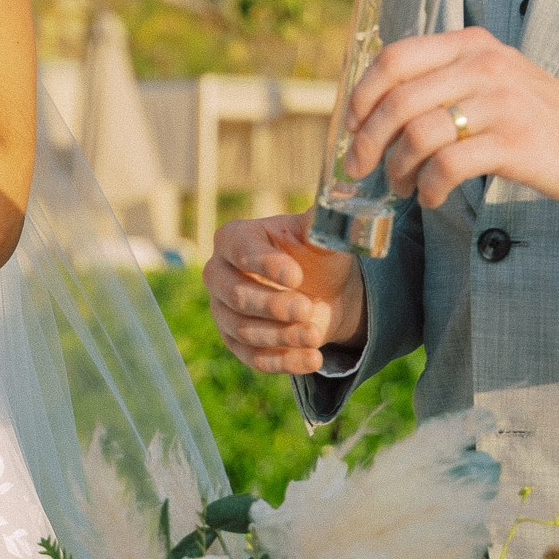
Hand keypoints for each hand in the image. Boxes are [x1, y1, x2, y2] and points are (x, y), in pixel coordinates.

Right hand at [206, 210, 365, 376]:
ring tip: (315, 334)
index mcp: (234, 239)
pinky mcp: (237, 343)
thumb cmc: (316, 255)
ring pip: (244, 330)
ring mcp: (223, 312)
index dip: (265, 264)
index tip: (296, 275)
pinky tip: (312, 358)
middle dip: (272, 305)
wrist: (324, 292)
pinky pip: (254, 358)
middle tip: (307, 308)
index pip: (239, 250)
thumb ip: (323, 220)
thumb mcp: (320, 235)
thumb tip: (339, 197)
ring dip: (282, 335)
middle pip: (235, 296)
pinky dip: (284, 361)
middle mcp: (219, 274)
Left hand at [345, 27, 558, 209]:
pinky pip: (447, 166)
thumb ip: (443, 81)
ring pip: (417, 135)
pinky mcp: (514, 142)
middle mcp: (483, 65)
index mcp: (470, 44)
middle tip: (360, 169)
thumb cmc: (536, 116)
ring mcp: (500, 102)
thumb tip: (374, 111)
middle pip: (397, 101)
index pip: (394, 58)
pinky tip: (432, 198)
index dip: (362, 94)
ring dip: (397, 169)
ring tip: (402, 187)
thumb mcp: (492, 79)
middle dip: (367, 141)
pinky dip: (429, 188)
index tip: (350, 126)